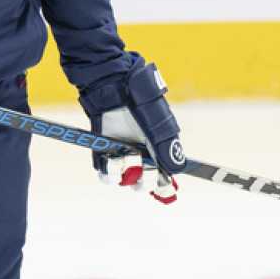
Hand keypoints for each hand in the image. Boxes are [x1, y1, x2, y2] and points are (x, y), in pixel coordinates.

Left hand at [90, 61, 182, 205]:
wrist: (114, 87)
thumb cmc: (141, 102)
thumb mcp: (158, 124)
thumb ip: (166, 148)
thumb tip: (175, 172)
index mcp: (158, 148)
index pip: (165, 175)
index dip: (166, 186)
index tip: (168, 192)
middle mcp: (140, 154)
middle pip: (144, 183)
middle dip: (146, 183)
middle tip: (146, 173)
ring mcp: (121, 153)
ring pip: (124, 180)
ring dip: (125, 176)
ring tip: (124, 159)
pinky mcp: (104, 150)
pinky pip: (105, 172)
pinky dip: (108, 172)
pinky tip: (112, 160)